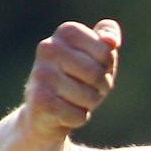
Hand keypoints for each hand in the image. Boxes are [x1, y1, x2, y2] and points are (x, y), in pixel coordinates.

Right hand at [22, 19, 120, 140]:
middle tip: (85, 87)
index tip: (92, 68)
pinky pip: (78, 115)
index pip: (106, 51)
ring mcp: (41, 74)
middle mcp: (48, 48)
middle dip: (100, 87)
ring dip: (88, 104)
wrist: (44, 111)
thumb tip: (112, 40)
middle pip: (97, 74)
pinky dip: (77, 118)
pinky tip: (62, 113)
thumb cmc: (78, 80)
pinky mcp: (39, 100)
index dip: (106, 66)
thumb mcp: (98, 57)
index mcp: (66, 32)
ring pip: (89, 96)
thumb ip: (107, 38)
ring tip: (72, 99)